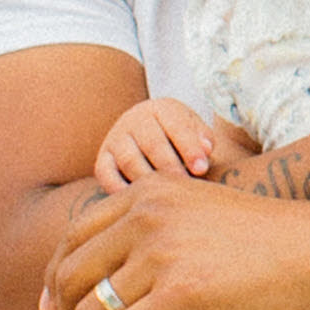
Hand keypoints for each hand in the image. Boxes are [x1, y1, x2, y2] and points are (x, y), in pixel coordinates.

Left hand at [48, 174, 309, 309]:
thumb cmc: (275, 242)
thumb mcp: (203, 213)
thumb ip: (161, 227)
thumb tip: (121, 270)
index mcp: (150, 193)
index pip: (76, 233)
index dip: (58, 275)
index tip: (53, 306)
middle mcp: (147, 215)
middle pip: (73, 272)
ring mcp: (161, 253)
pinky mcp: (179, 294)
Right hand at [92, 97, 256, 191]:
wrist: (146, 137)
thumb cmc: (179, 139)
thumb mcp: (194, 130)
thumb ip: (202, 138)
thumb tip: (206, 150)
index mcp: (161, 108)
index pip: (176, 125)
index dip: (189, 147)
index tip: (202, 169)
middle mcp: (134, 120)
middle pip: (152, 143)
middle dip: (170, 166)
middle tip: (184, 186)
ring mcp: (115, 139)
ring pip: (130, 160)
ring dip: (148, 179)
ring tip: (165, 196)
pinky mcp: (103, 160)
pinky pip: (107, 175)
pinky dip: (120, 189)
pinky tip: (139, 201)